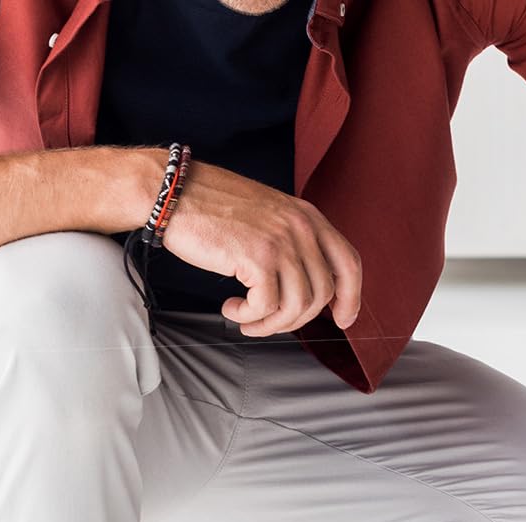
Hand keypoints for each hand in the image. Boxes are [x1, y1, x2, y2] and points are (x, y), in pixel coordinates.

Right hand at [161, 161, 361, 335]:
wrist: (174, 192)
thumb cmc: (214, 209)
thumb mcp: (269, 218)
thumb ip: (294, 245)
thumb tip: (311, 293)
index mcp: (308, 217)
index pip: (349, 263)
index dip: (351, 298)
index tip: (343, 319)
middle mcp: (301, 228)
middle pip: (322, 295)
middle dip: (296, 319)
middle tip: (268, 321)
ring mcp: (281, 242)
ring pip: (297, 307)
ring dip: (270, 324)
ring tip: (248, 320)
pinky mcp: (257, 258)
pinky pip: (267, 308)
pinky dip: (249, 318)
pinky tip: (232, 309)